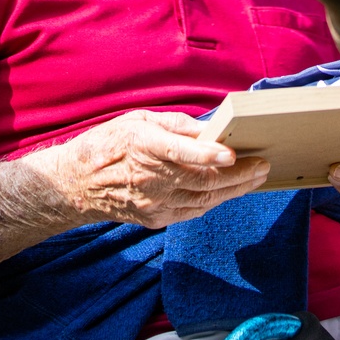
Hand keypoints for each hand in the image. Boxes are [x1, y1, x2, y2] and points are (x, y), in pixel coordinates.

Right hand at [43, 110, 269, 229]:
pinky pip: (194, 211)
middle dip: (239, 175)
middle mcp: (150, 179)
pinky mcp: (156, 219)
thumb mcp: (138, 121)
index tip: (232, 154)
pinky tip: (231, 191)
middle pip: (202, 181)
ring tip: (256, 177)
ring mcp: (154, 203)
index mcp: (143, 147)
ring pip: (204, 199)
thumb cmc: (109, 144)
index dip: (208, 155)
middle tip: (263, 164)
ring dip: (234, 190)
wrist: (77, 185)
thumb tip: (208, 130)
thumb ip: (174, 125)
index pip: (180, 154)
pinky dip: (215, 201)